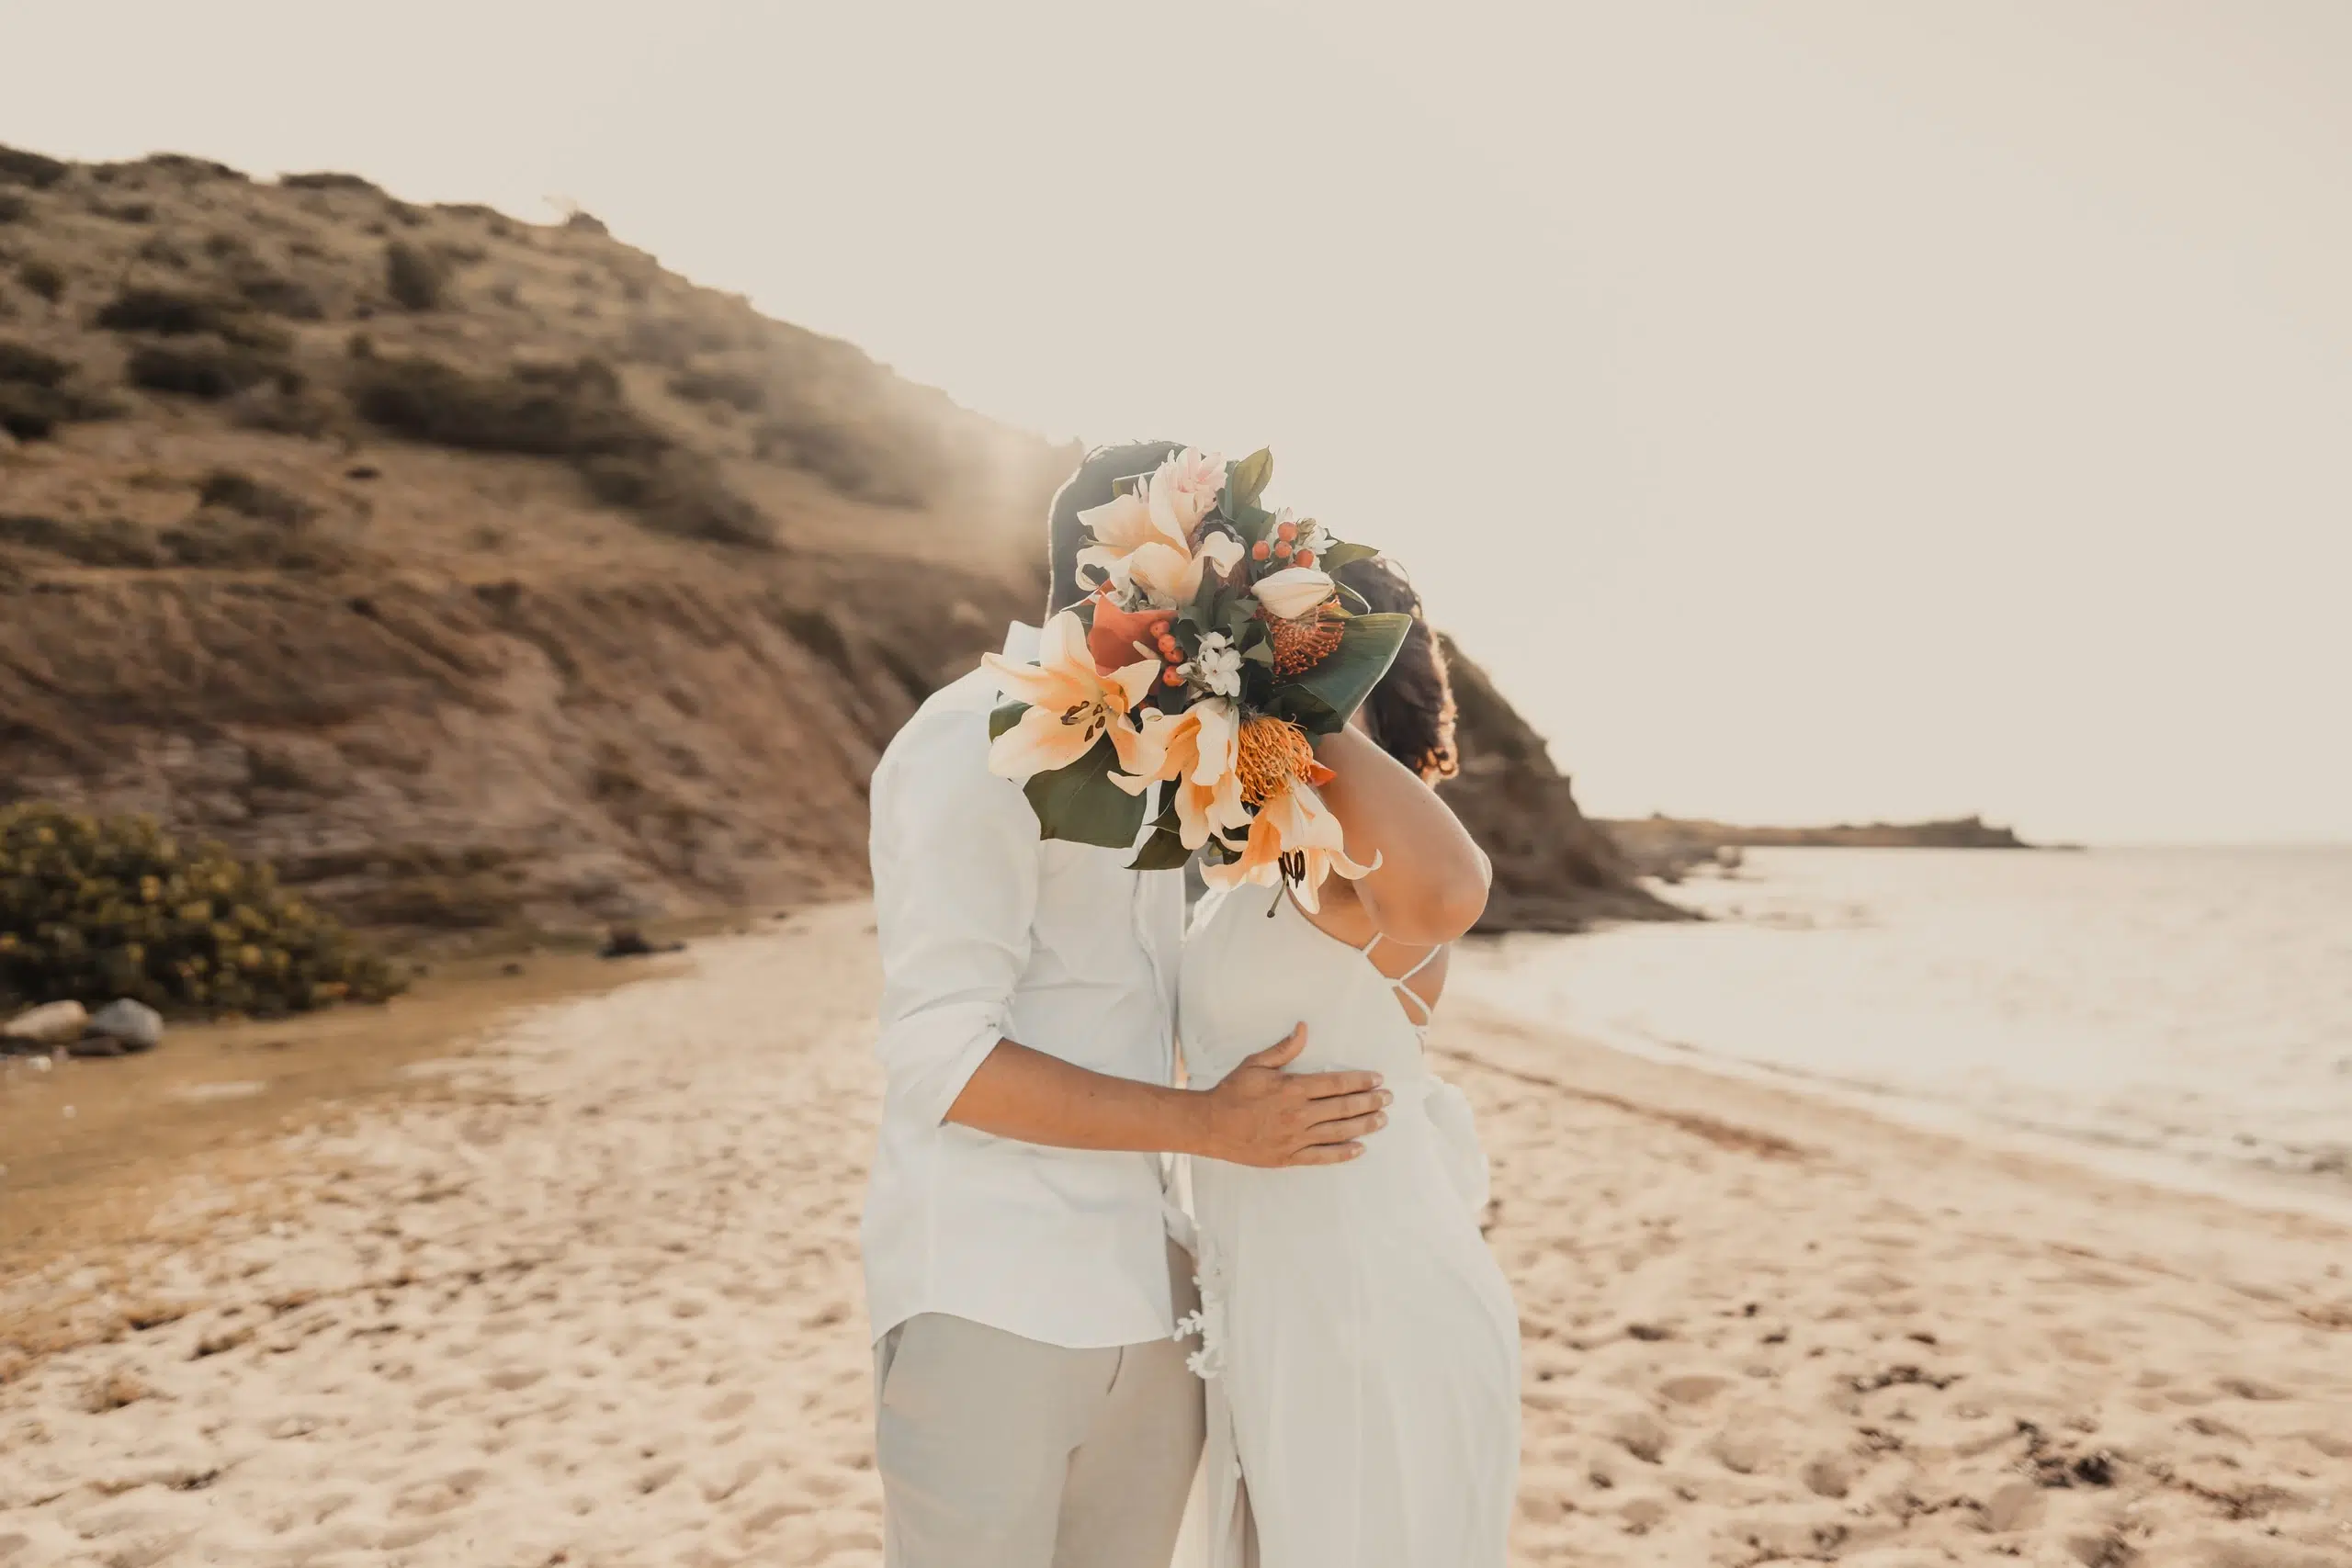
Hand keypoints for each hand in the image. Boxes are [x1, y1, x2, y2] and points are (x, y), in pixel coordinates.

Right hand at [1195, 1025, 1390, 1167]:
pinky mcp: (1289, 1157)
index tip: (1377, 1079)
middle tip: (1388, 1098)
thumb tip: (1303, 1029)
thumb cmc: (1232, 1092)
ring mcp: (1296, 1138)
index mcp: (1293, 1089)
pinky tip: (1360, 1148)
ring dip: (1364, 1125)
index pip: (1336, 1084)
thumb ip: (1283, 1049)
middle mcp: (1299, 1114)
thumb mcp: (1256, 1064)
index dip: (1360, 1081)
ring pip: (1339, 1132)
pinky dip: (1343, 1153)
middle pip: (1344, 1108)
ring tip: (1382, 1120)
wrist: (1210, 1125)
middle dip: (1370, 1102)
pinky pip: (1323, 1157)